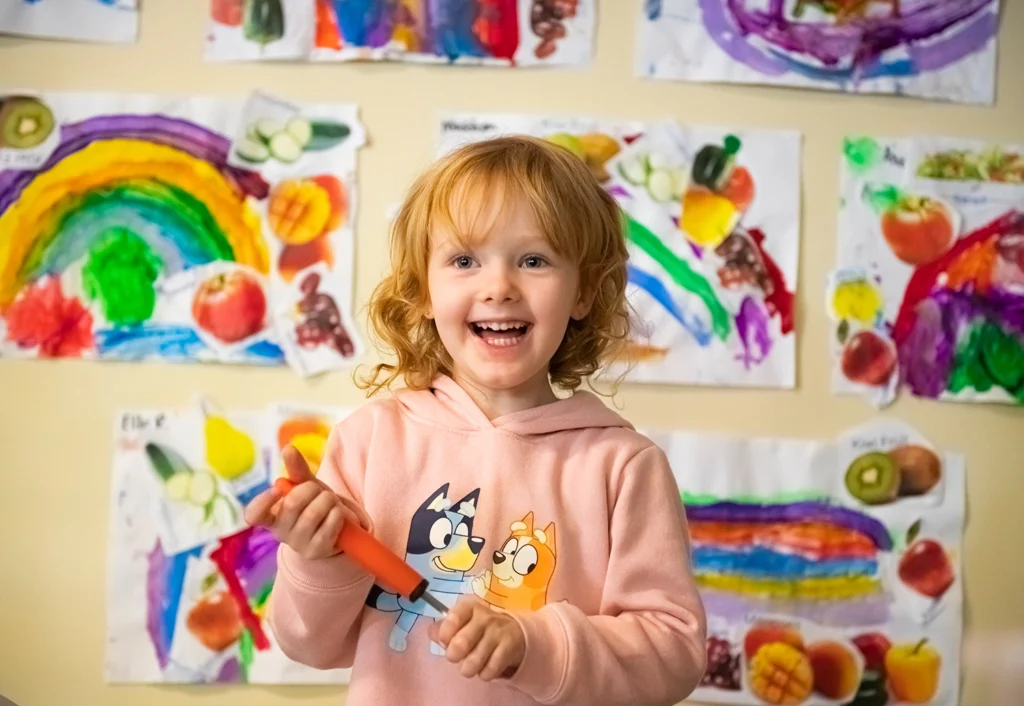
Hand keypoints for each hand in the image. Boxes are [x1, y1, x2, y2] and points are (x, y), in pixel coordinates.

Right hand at [244, 445, 359, 559]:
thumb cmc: (314, 504)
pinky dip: (338, 513)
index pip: (254, 514)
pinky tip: (338, 514)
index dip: (262, 501)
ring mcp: (298, 544)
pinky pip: (331, 523)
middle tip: (319, 491)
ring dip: (328, 500)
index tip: (277, 489)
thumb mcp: (305, 485)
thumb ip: (296, 469)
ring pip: (314, 512)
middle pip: (293, 503)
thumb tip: (288, 448)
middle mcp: (280, 532)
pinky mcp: (317, 551)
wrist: (336, 528)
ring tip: (330, 502)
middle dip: (312, 489)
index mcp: (271, 516)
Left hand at [429, 596, 525, 680]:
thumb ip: (444, 628)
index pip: (453, 618)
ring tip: (469, 666)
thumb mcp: (462, 622)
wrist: (515, 632)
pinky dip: (484, 674)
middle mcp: (485, 617)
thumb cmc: (479, 629)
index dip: (445, 634)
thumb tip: (431, 632)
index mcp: (469, 608)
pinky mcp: (509, 648)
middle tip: (455, 657)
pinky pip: (489, 670)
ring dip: (468, 669)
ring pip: (475, 660)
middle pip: (461, 643)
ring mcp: (498, 632)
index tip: (445, 642)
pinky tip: (485, 668)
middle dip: (454, 655)